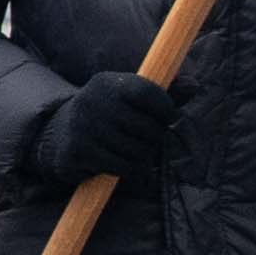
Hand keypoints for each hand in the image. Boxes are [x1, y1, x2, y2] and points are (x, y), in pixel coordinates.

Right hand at [32, 69, 178, 194]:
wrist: (60, 134)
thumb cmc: (108, 114)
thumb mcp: (129, 96)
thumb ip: (164, 91)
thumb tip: (195, 86)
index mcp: (107, 83)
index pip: (148, 93)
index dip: (166, 108)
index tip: (168, 116)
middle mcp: (93, 101)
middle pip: (148, 127)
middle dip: (155, 138)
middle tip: (148, 139)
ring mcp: (83, 128)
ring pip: (137, 151)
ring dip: (143, 157)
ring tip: (134, 152)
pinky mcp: (78, 152)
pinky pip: (121, 167)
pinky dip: (130, 171)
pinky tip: (123, 165)